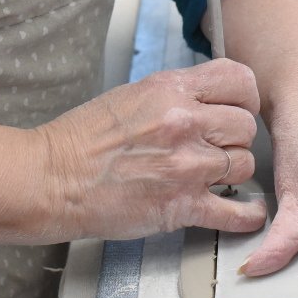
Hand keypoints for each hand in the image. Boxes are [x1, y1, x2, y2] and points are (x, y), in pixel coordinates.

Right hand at [36, 59, 266, 240]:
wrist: (51, 181)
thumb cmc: (82, 141)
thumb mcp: (132, 96)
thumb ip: (176, 95)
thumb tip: (209, 100)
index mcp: (170, 90)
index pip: (239, 81)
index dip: (243, 98)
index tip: (236, 110)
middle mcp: (184, 123)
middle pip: (246, 126)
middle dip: (235, 138)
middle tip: (216, 148)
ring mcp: (187, 166)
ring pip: (244, 165)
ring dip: (232, 173)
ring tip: (211, 176)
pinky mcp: (182, 206)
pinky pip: (237, 213)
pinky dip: (246, 216)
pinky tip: (244, 212)